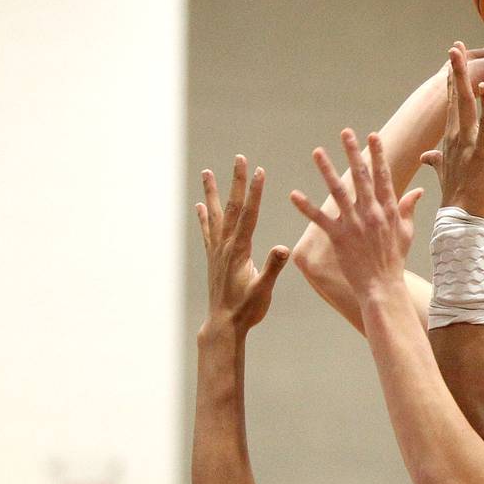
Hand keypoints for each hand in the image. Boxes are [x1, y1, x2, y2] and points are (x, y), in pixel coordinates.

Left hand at [196, 156, 289, 336]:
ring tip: (207, 172)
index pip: (248, 214)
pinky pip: (207, 232)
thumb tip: (283, 248)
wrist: (224, 325)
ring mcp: (217, 251)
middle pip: (232, 207)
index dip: (254, 191)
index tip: (259, 171)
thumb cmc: (247, 309)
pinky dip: (204, 216)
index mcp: (239, 250)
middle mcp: (225, 246)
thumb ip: (272, 268)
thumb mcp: (264, 290)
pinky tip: (200, 206)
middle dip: (236, 181)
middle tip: (239, 158)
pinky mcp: (213, 258)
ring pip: (215, 215)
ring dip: (213, 192)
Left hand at [291, 129, 423, 303]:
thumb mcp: (407, 232)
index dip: (378, 155)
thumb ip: (409, 209)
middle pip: (361, 177)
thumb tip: (418, 190)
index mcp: (388, 210)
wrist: (383, 286)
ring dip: (327, 170)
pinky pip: (320, 219)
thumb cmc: (395, 260)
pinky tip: (294, 194)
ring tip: (317, 152)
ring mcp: (354, 224)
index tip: (372, 136)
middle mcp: (372, 213)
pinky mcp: (339, 238)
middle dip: (353, 152)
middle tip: (345, 133)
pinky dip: (306, 207)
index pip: (383, 176)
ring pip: (338, 192)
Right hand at [420, 43, 483, 216]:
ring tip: (461, 57)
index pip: (450, 104)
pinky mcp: (481, 151)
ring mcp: (468, 142)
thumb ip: (434, 160)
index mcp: (451, 138)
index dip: (451, 81)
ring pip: (466, 105)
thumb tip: (425, 157)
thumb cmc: (456, 193)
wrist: (459, 214)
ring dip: (463, 79)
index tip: (452, 61)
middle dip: (455, 71)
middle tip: (455, 48)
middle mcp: (456, 135)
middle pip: (455, 97)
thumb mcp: (443, 171)